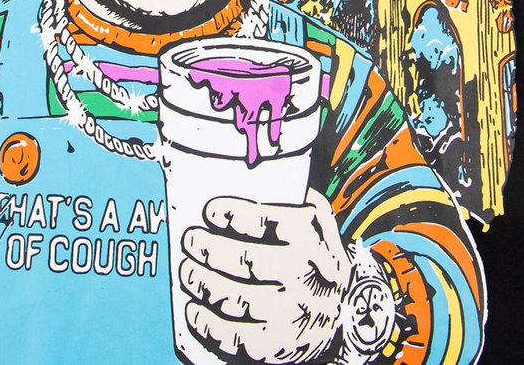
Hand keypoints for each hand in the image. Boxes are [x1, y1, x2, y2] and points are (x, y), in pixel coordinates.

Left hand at [178, 189, 352, 363]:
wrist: (336, 323)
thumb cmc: (315, 266)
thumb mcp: (321, 234)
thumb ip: (300, 206)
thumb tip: (258, 176)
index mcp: (313, 244)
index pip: (275, 222)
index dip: (238, 215)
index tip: (211, 211)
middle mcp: (305, 280)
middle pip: (247, 261)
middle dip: (209, 249)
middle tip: (191, 240)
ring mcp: (290, 317)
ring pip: (234, 299)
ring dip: (201, 283)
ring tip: (187, 271)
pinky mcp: (274, 347)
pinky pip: (232, 337)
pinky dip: (206, 323)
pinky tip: (193, 309)